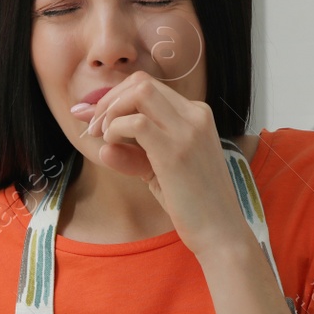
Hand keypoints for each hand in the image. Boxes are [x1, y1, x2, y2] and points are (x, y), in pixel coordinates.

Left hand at [72, 69, 253, 258]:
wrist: (220, 230)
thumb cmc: (192, 203)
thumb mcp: (158, 171)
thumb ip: (132, 154)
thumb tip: (101, 144)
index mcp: (195, 115)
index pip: (149, 87)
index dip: (115, 98)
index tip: (95, 120)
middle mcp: (195, 115)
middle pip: (141, 82)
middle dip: (108, 100)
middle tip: (94, 128)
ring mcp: (188, 130)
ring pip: (139, 92)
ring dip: (110, 110)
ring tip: (102, 136)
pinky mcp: (175, 150)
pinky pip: (135, 122)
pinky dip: (115, 129)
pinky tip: (111, 146)